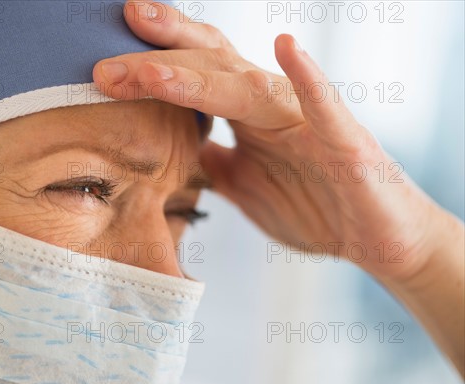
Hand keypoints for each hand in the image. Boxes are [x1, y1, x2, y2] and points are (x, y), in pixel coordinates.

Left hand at [92, 1, 447, 279]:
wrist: (372, 239)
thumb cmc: (313, 206)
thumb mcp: (243, 186)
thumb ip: (213, 162)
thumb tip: (179, 149)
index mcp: (248, 117)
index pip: (196, 78)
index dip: (154, 66)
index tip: (106, 63)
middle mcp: (273, 107)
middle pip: (212, 67)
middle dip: (161, 58)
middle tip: (111, 50)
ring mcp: (307, 121)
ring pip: (250, 86)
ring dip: (202, 74)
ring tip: (156, 64)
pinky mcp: (344, 143)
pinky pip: (325, 108)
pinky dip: (307, 79)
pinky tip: (287, 49)